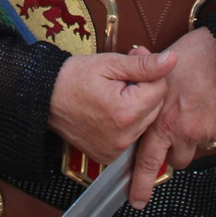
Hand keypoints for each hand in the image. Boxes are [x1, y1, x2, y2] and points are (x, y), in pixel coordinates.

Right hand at [47, 50, 176, 166]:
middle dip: (144, 89)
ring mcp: (115, 150)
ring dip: (136, 106)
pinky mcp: (108, 156)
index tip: (133, 60)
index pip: (160, 90)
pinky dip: (126, 123)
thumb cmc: (73, 78)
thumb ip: (144, 65)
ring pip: (144, 123)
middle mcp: (123, 137)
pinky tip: (110, 110)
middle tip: (122, 75)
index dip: (149, 72)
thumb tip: (171, 61)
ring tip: (114, 92)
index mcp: (126, 113)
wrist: (45, 97)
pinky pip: (131, 136)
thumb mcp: (109, 63)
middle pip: (155, 108)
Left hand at [127, 30, 215, 209]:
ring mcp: (205, 133)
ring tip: (196, 108)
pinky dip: (213, 125)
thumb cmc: (198, 54)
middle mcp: (182, 131)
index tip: (137, 197)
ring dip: (193, 135)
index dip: (141, 182)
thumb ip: (148, 84)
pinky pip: (215, 136)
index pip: (147, 159)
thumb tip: (136, 79)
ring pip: (196, 146)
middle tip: (174, 142)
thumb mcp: (161, 67)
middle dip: (172, 154)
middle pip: (174, 160)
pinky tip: (212, 103)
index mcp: (162, 118)